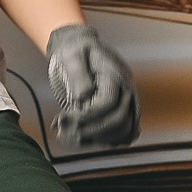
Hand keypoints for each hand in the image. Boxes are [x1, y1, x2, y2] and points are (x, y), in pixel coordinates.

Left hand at [46, 23, 138, 147]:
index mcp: (115, 75)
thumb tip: (84, 95)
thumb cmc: (75, 51)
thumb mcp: (71, 56)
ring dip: (97, 139)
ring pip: (124, 132)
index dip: (88, 114)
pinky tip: (83, 139)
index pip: (109, 102)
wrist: (80, 50)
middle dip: (90, 130)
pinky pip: (122, 136)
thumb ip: (77, 75)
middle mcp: (126, 91)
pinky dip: (104, 142)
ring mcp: (127, 104)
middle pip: (119, 120)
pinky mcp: (121, 113)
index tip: (65, 116)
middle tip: (65, 129)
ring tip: (71, 136)